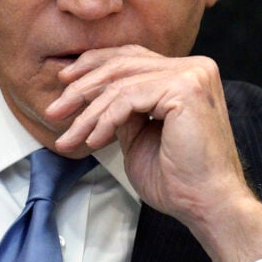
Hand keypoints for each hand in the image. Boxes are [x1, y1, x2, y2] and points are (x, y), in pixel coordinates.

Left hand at [44, 45, 261, 261]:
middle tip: (54, 111)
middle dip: (81, 88)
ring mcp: (192, 75)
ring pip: (121, 83)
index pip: (132, 57)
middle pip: (123, 64)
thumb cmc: (179, 179)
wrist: (207, 204)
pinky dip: (104, 120)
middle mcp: (194, 67)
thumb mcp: (140, 135)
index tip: (64, 85)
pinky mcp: (185, 89)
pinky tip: (92, 141)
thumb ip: (123, 110)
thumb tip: (93, 97)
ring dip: (87, 112)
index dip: (94, 67)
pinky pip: (128, 98)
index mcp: (188, 74)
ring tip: (67, 135)